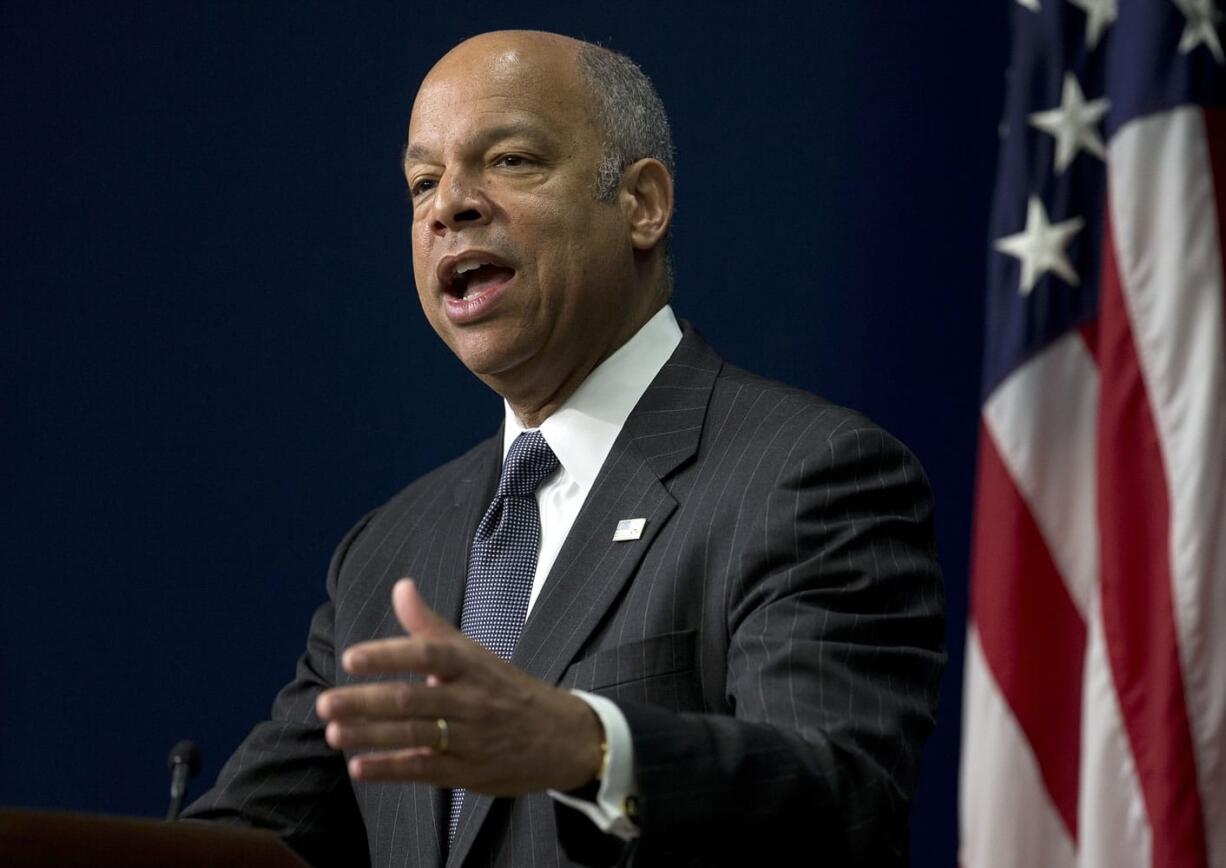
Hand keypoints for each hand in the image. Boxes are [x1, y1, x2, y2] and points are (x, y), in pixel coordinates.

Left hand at [316, 578, 603, 795]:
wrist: (565, 737)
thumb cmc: (508, 690)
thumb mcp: (475, 654)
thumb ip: (430, 625)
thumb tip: (401, 586)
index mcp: (471, 665)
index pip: (429, 655)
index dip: (390, 655)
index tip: (351, 657)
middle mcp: (471, 700)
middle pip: (413, 699)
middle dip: (365, 702)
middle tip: (325, 703)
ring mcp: (470, 738)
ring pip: (416, 735)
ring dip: (371, 735)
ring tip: (333, 732)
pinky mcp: (468, 772)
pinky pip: (425, 770)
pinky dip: (391, 768)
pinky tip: (359, 768)